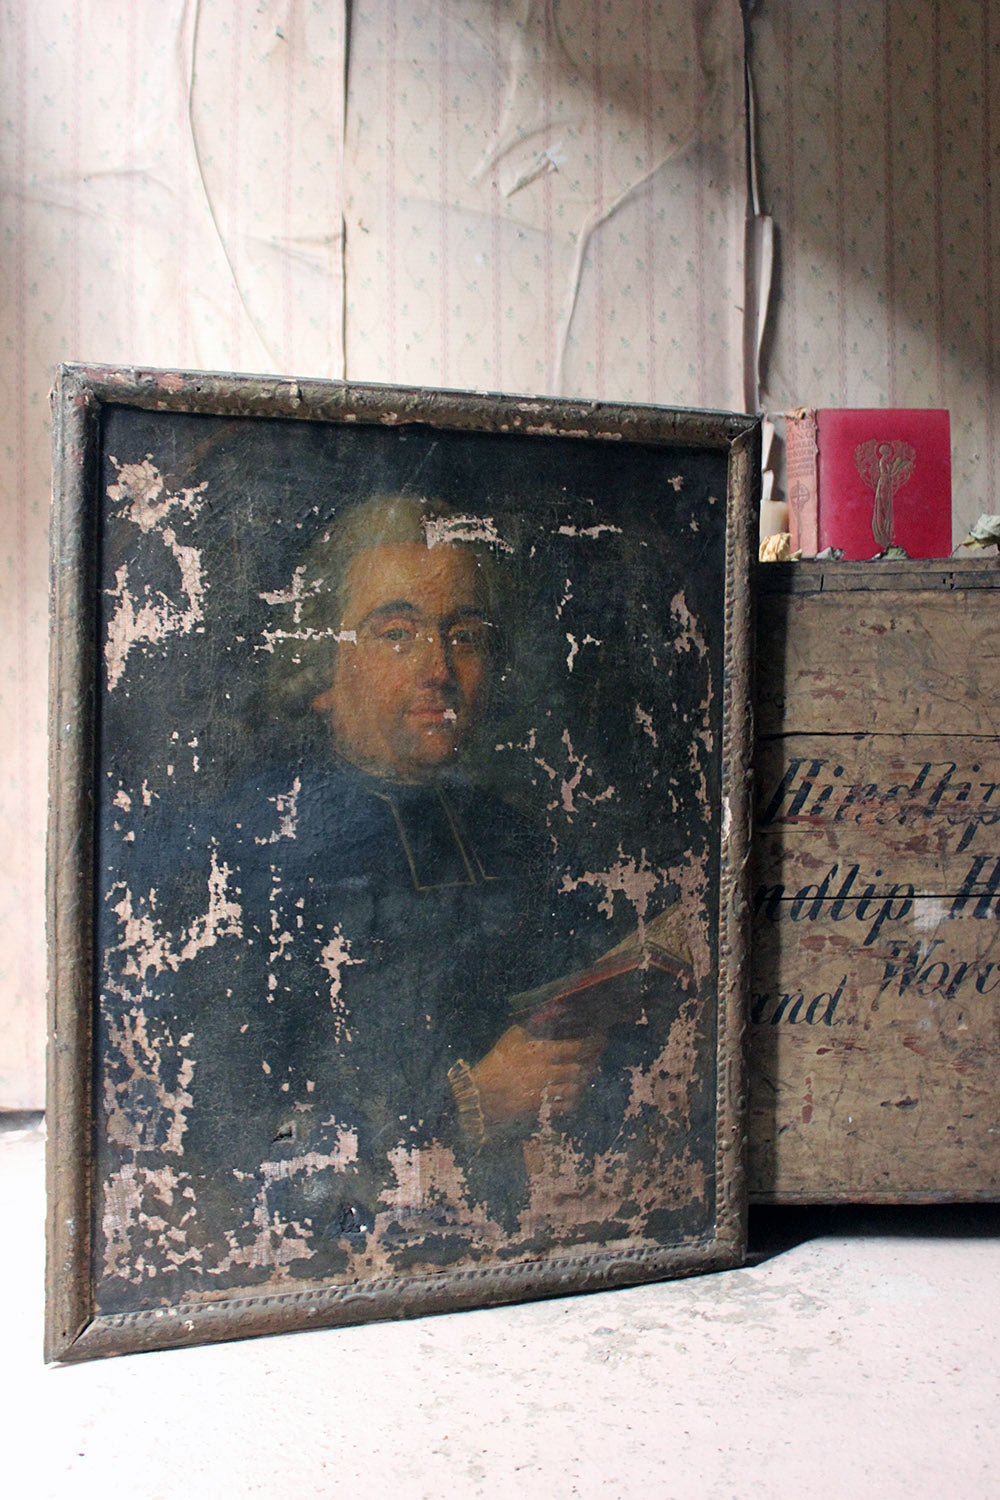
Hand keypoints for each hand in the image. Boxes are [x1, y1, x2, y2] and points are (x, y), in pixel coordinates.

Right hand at [469, 1024, 605, 1127]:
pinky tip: (574, 1091)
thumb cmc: (497, 1061)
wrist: (480, 1094)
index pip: (577, 1047)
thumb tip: (556, 1008)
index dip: (593, 1042)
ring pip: (576, 1088)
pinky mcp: (541, 1110)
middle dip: (594, 1061)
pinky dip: (574, 1099)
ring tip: (588, 1072)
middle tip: (598, 1054)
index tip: (601, 1036)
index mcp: (539, 1052)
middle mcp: (545, 1073)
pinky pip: (566, 1106)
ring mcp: (544, 1093)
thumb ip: (534, 1023)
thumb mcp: (513, 1036)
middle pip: (581, 1068)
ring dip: (584, 1080)